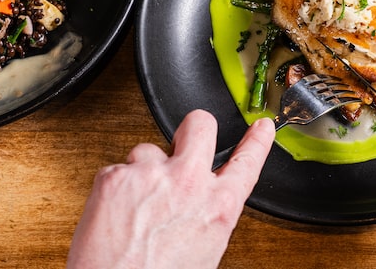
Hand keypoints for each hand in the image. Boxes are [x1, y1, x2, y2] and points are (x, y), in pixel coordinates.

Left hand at [66, 109, 274, 268]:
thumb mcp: (204, 249)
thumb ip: (208, 215)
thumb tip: (201, 203)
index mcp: (219, 206)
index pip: (247, 160)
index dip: (257, 140)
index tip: (261, 126)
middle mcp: (189, 182)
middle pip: (200, 125)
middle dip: (193, 128)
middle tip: (183, 140)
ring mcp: (151, 174)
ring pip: (148, 149)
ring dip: (143, 170)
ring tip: (136, 205)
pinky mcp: (116, 176)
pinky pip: (116, 170)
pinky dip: (114, 189)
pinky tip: (114, 214)